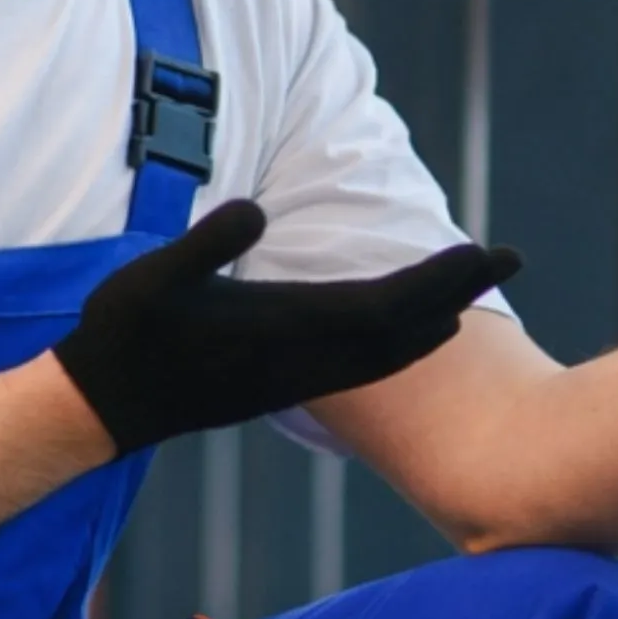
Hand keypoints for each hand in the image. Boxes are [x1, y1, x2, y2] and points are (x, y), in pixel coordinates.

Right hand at [54, 198, 521, 454]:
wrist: (105, 407)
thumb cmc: (124, 332)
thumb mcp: (151, 276)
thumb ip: (205, 242)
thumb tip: (259, 210)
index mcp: (279, 327)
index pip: (380, 304)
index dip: (436, 280)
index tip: (482, 252)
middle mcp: (300, 360)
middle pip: (400, 329)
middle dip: (456, 290)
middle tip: (512, 255)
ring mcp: (296, 378)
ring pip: (387, 353)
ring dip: (436, 317)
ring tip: (475, 287)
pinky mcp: (286, 387)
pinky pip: (365, 367)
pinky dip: (403, 345)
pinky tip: (419, 332)